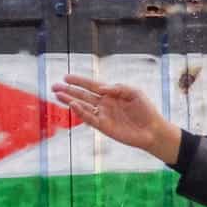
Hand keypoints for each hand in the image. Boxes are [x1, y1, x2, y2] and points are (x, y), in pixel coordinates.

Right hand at [52, 75, 181, 165]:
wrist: (152, 129)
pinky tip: (73, 105)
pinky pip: (90, 118)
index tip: (66, 77)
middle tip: (54, 86)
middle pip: (83, 95)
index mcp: (111, 93)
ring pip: (82, 106)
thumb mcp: (134, 93)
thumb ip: (118, 88)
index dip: (79, 81)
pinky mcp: (104, 127)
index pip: (91, 85)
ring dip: (70, 100)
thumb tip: (102, 88)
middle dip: (68, 91)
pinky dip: (81, 112)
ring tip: (58, 95)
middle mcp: (104, 104)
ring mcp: (103, 115)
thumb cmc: (145, 109)